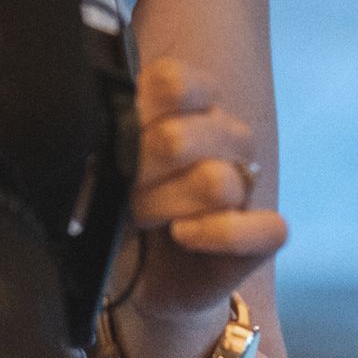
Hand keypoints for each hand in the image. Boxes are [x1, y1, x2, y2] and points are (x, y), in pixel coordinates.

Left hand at [112, 55, 287, 339]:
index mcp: (188, 107)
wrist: (138, 276)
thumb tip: (91, 125)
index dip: (140, 112)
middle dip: (139, 172)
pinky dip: (215, 234)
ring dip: (165, 205)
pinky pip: (267, 227)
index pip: (176, 82)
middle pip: (184, 137)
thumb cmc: (116, 211)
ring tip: (141, 218)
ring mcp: (248, 184)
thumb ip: (102, 135)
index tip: (113, 138)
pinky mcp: (262, 235)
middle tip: (120, 192)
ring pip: (217, 182)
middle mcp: (225, 138)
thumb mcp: (98, 167)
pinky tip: (183, 235)